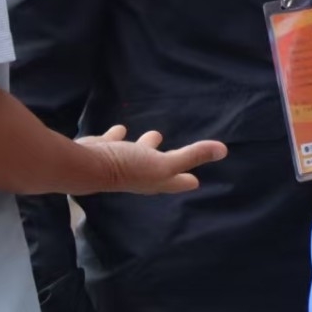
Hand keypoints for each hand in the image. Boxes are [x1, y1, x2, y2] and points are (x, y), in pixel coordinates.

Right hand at [78, 124, 225, 193]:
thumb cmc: (130, 167)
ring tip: (154, 135)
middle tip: (180, 155)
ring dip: (145, 146)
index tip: (196, 182)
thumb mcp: (166, 162)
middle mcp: (140, 174)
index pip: (177, 181)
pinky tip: (120, 129)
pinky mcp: (105, 152)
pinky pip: (115, 142)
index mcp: (156, 179)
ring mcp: (121, 163)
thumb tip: (224, 151)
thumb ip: (193, 155)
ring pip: (138, 153)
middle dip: (169, 162)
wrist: (88, 166)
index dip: (187, 181)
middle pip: (159, 168)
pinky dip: (119, 136)